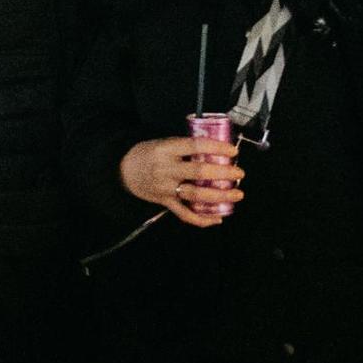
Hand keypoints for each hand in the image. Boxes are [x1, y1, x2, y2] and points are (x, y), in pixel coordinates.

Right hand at [118, 136, 244, 228]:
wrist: (123, 171)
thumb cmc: (147, 154)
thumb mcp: (162, 143)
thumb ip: (185, 147)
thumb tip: (216, 149)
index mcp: (165, 149)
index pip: (195, 146)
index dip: (216, 147)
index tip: (233, 150)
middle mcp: (166, 169)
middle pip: (198, 172)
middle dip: (223, 173)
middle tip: (239, 173)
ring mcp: (165, 188)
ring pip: (196, 195)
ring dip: (219, 196)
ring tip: (237, 194)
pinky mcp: (164, 202)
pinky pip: (185, 214)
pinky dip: (202, 219)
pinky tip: (218, 218)